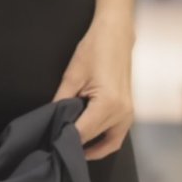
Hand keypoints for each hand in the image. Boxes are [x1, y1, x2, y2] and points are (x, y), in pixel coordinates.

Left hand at [52, 16, 134, 159]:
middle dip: (77, 143)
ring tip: (72, 146)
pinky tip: (89, 141)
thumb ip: (61, 101)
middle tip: (58, 144)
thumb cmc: (95, 48)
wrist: (115, 34)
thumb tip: (51, 119)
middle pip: (95, 138)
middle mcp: (122, 113)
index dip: (66, 138)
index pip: (83, 132)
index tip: (52, 143)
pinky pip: (117, 134)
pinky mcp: (129, 110)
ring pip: (110, 142)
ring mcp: (129, 113)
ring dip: (93, 147)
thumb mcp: (72, 75)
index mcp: (108, 104)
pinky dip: (104, 140)